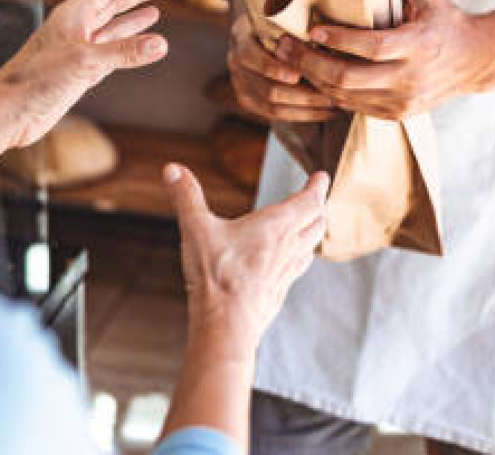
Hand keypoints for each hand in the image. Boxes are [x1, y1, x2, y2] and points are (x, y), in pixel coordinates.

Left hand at [0, 0, 168, 147]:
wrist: (10, 111)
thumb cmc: (33, 81)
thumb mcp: (84, 61)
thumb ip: (123, 52)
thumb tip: (157, 44)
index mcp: (71, 16)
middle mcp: (73, 29)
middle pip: (109, 2)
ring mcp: (76, 50)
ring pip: (109, 26)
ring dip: (131, 18)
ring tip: (154, 9)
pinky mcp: (77, 72)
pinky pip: (107, 51)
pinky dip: (124, 45)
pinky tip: (137, 45)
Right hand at [165, 163, 328, 350]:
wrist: (226, 325)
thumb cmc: (216, 276)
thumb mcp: (196, 228)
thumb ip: (186, 196)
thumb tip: (173, 169)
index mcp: (276, 226)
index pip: (310, 200)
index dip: (317, 186)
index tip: (321, 177)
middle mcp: (288, 247)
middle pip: (317, 222)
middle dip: (318, 207)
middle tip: (316, 198)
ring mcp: (286, 272)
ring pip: (311, 246)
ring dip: (312, 232)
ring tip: (308, 226)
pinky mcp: (279, 292)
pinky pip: (297, 269)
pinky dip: (300, 257)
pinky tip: (289, 262)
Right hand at [227, 12, 337, 122]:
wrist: (257, 27)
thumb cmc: (279, 16)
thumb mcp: (281, 12)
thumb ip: (293, 23)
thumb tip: (319, 33)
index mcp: (240, 36)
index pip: (250, 56)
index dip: (272, 68)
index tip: (298, 74)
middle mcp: (235, 61)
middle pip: (268, 88)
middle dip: (303, 94)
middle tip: (332, 95)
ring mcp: (239, 83)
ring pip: (273, 106)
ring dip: (307, 108)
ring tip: (333, 106)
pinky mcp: (248, 99)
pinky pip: (275, 114)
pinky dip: (301, 115)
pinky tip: (324, 113)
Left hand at [275, 0, 489, 119]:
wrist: (476, 61)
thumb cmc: (444, 20)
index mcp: (419, 44)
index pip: (372, 46)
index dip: (339, 39)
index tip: (312, 28)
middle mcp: (411, 77)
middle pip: (349, 78)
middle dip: (310, 63)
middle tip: (285, 45)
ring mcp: (403, 101)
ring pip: (346, 97)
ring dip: (313, 79)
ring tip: (290, 59)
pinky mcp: (397, 114)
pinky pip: (353, 107)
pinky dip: (329, 92)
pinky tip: (312, 76)